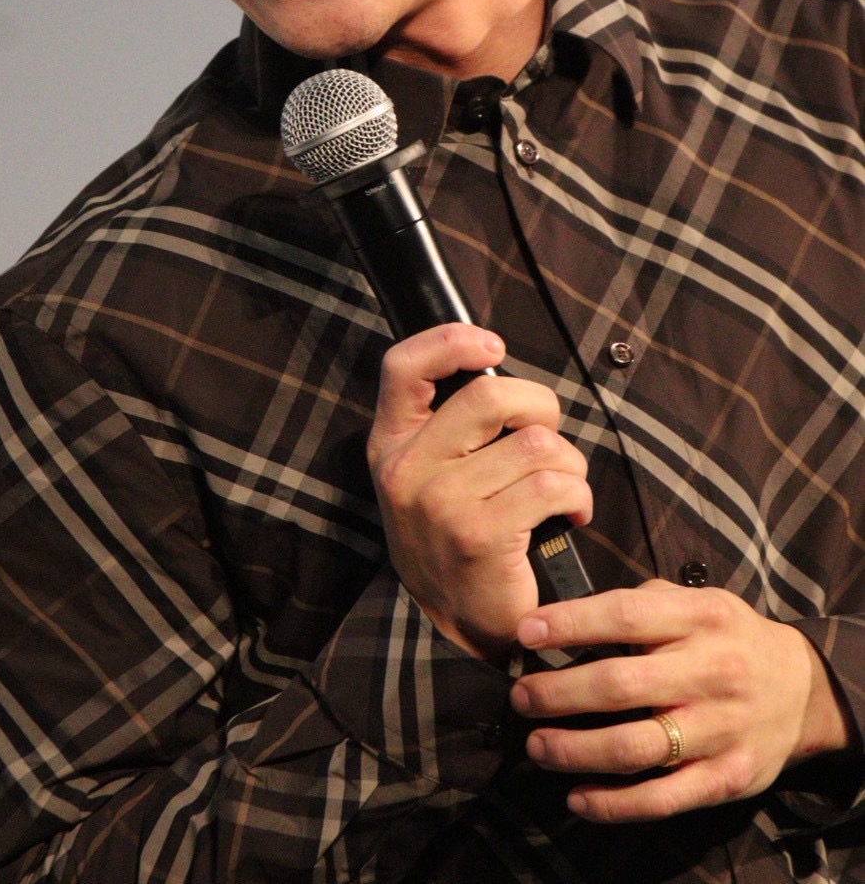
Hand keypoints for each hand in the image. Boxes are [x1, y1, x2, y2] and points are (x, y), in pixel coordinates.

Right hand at [366, 324, 592, 660]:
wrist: (458, 628)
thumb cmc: (459, 536)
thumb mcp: (432, 473)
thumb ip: (452, 422)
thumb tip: (497, 362)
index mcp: (391, 444)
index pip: (403, 367)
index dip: (450, 340)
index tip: (492, 345)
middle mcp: (406, 470)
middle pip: (490, 394)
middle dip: (541, 408)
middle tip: (546, 440)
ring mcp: (440, 503)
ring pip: (534, 443)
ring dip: (568, 464)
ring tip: (561, 490)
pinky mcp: (479, 536)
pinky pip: (552, 484)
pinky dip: (578, 496)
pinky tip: (571, 515)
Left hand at [510, 579, 853, 821]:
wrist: (803, 691)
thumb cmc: (728, 638)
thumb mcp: (697, 602)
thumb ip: (643, 605)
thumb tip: (567, 616)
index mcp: (700, 618)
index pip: (625, 616)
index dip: (570, 623)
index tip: (525, 632)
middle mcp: (711, 672)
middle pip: (620, 685)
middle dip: (558, 693)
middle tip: (520, 697)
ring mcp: (719, 730)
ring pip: (634, 747)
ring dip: (575, 750)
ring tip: (537, 745)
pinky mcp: (726, 779)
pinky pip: (662, 798)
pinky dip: (614, 804)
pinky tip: (577, 797)